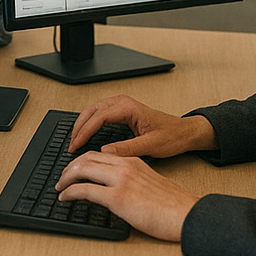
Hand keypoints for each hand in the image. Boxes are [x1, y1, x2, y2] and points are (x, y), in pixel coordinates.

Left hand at [54, 152, 198, 241]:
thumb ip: (132, 180)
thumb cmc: (174, 206)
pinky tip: (65, 198)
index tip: (74, 170)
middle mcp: (125, 166)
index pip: (99, 154)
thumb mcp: (150, 184)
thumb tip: (115, 189)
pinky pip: (84, 190)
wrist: (188, 214)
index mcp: (133, 162)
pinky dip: (70, 192)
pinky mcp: (118, 197)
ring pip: (82, 169)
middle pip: (86, 158)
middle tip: (62, 178)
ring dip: (66, 178)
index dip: (82, 161)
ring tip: (60, 187)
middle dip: (69, 167)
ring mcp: (121, 180)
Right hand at [67, 94, 216, 157]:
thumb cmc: (172, 136)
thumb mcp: (151, 145)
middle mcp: (122, 103)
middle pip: (90, 111)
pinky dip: (88, 124)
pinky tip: (85, 135)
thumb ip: (128, 148)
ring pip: (92, 111)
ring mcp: (121, 105)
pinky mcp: (121, 111)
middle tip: (71, 146)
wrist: (185, 132)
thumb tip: (105, 152)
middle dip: (78, 128)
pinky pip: (98, 114)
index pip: (97, 117)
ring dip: (81, 125)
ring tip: (74, 142)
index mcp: (128, 107)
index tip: (75, 146)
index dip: (84, 132)